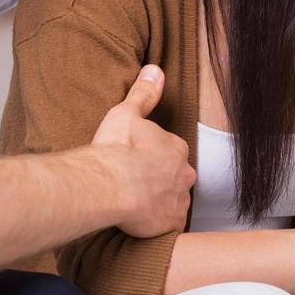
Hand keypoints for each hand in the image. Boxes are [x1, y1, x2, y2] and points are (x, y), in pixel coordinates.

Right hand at [90, 66, 194, 236]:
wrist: (110, 185)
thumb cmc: (117, 148)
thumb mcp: (126, 112)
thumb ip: (143, 93)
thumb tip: (156, 70)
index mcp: (176, 147)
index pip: (171, 150)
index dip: (154, 155)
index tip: (137, 159)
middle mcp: (184, 173)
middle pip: (176, 175)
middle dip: (161, 179)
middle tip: (137, 182)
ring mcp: (179, 200)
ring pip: (174, 200)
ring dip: (160, 201)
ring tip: (137, 204)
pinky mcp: (171, 223)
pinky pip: (169, 225)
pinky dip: (159, 224)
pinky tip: (142, 224)